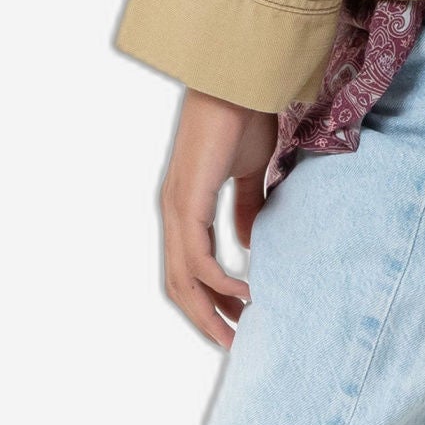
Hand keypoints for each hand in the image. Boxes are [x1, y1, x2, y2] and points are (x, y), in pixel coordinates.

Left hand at [158, 88, 279, 348]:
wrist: (238, 82)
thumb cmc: (243, 117)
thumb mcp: (250, 171)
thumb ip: (246, 207)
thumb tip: (248, 244)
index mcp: (186, 206)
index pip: (188, 267)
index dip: (208, 298)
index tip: (237, 319)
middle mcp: (174, 212)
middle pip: (179, 284)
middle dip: (206, 317)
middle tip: (234, 342)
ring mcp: (177, 208)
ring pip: (183, 279)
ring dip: (210, 309)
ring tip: (238, 330)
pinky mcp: (187, 201)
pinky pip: (198, 257)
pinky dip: (219, 281)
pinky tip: (244, 290)